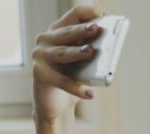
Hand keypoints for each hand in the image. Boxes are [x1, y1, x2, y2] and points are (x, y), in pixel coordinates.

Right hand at [32, 5, 104, 121]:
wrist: (56, 104)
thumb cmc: (72, 78)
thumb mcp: (84, 62)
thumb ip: (93, 51)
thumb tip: (110, 49)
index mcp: (60, 31)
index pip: (75, 15)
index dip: (90, 13)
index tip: (105, 15)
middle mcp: (47, 39)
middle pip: (68, 32)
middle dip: (83, 30)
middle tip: (97, 29)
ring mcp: (41, 55)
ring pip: (63, 53)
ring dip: (77, 52)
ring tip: (90, 52)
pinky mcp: (40, 74)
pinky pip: (62, 81)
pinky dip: (77, 88)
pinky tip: (90, 94)